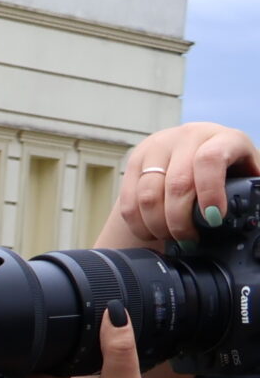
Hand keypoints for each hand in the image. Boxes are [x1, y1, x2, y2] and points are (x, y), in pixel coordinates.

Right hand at [102, 122, 256, 251]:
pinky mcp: (135, 161)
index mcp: (223, 138)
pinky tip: (150, 232)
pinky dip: (138, 224)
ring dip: (158, 226)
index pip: (210, 159)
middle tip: (189, 240)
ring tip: (170, 238)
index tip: (213, 219)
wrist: (197, 153)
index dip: (210, 191)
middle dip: (181, 221)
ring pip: (148, 195)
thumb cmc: (229, 172)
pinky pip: (128, 200)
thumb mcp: (247, 176)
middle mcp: (188, 137)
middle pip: (176, 184)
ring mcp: (158, 147)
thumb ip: (252, 193)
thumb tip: (254, 217)